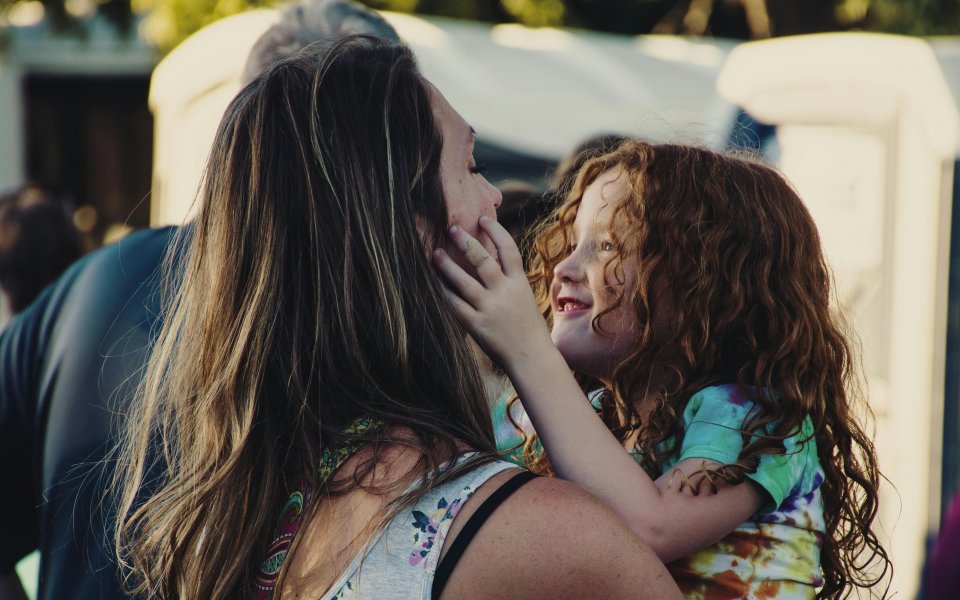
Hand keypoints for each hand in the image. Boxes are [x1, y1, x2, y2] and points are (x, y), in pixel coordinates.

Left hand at [433, 217, 553, 371]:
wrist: (532, 358)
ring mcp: (490, 309)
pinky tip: (434, 281)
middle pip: (483, 260)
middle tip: (451, 228)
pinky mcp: (477, 325)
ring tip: (435, 253)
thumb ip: (509, 280)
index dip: (495, 231)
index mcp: (519, 283)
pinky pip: (456, 305)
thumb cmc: (528, 327)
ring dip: (448, 265)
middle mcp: (505, 293)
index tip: (482, 218)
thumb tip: (492, 258)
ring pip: (464, 281)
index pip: (508, 249)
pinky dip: (444, 292)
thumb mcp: (524, 297)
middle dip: (466, 242)